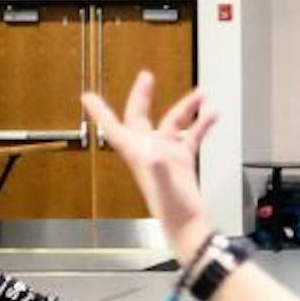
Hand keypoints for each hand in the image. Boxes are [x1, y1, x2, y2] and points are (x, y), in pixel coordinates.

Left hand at [81, 72, 216, 261]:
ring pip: (173, 121)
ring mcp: (166, 153)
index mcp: (137, 152)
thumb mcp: (163, 186)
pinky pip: (192, 135)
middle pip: (141, 116)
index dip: (100, 111)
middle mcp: (149, 149)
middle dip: (143, 96)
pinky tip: (211, 115)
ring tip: (200, 94)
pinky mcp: (182, 159)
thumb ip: (159, 169)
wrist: (188, 224)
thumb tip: (156, 155)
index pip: (114, 127)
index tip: (88, 97)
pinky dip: (202, 124)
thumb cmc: (171, 208)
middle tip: (146, 76)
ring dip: (186, 107)